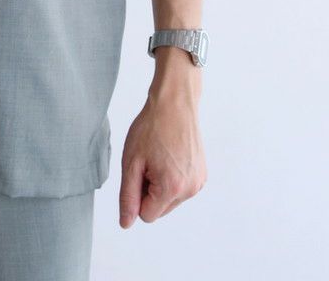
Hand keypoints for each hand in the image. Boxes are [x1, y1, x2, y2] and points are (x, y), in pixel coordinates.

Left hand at [118, 82, 206, 226]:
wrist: (174, 103)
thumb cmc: (151, 128)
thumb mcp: (131, 162)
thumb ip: (128, 196)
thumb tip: (126, 223)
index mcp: (172, 188)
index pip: (146, 215)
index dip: (137, 193)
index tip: (139, 170)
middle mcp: (190, 190)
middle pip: (159, 210)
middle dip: (149, 191)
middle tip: (148, 162)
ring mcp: (198, 183)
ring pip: (169, 200)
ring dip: (160, 184)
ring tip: (159, 156)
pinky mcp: (202, 175)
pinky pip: (180, 189)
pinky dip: (171, 178)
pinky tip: (169, 156)